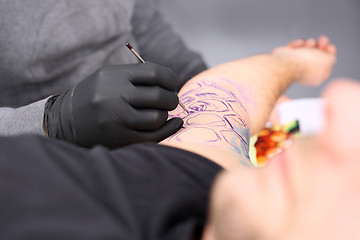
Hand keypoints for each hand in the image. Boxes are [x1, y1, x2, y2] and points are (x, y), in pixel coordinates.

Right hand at [44, 62, 182, 147]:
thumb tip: (171, 84)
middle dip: (172, 99)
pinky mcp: (118, 138)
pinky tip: (173, 124)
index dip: (171, 79)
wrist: (64, 120)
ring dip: (165, 116)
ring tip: (159, 114)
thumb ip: (137, 77)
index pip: (155, 73)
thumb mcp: (109, 77)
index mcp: (114, 76)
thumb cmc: (94, 96)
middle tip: (170, 101)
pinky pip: (152, 137)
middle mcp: (115, 95)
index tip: (172, 84)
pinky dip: (168, 130)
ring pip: (157, 117)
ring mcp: (116, 118)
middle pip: (160, 96)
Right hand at [272, 36, 336, 85]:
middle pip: (315, 57)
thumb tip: (327, 55)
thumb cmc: (307, 63)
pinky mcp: (285, 59)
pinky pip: (294, 49)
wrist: (287, 62)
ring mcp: (295, 66)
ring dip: (309, 44)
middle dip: (320, 46)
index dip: (330, 54)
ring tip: (309, 42)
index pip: (326, 66)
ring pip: (305, 51)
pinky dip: (297, 44)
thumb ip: (331, 58)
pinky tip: (298, 43)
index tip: (330, 46)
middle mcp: (305, 73)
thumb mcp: (327, 60)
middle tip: (322, 39)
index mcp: (316, 78)